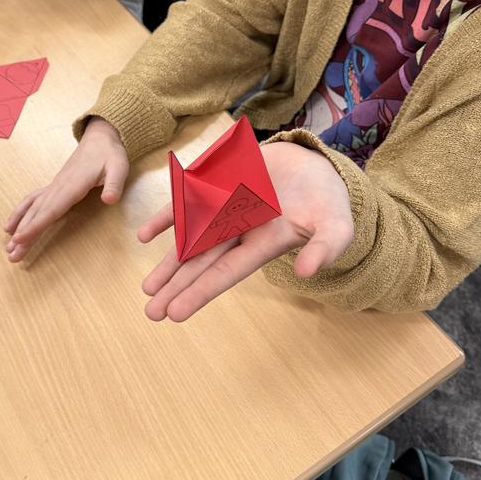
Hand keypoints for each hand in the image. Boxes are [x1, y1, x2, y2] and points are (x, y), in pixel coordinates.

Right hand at [5, 118, 128, 262]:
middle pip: (37, 214)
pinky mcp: (53, 187)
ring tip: (8, 248)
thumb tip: (109, 200)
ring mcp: (54, 186)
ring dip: (19, 227)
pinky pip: (32, 201)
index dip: (35, 225)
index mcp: (73, 186)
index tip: (20, 239)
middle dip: (23, 235)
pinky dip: (20, 214)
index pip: (51, 209)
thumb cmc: (110, 154)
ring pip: (32, 209)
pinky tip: (10, 226)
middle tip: (11, 255)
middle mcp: (58, 187)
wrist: (100, 138)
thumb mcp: (119, 167)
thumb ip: (114, 184)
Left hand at [138, 141, 354, 321]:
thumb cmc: (326, 201)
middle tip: (151, 313)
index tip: (175, 314)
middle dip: (177, 287)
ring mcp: (225, 210)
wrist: (314, 164)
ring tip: (148, 289)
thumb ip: (325, 248)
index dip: (200, 292)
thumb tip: (305, 272)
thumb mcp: (336, 225)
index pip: (226, 273)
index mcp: (262, 245)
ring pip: (190, 240)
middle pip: (201, 263)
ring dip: (168, 263)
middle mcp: (238, 232)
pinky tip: (145, 236)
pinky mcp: (218, 185)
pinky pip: (187, 202)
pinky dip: (167, 217)